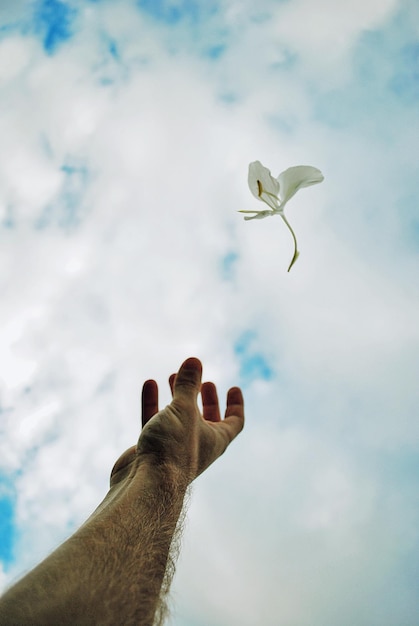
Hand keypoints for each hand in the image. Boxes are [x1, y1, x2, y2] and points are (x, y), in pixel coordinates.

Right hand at [110, 357, 243, 486]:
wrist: (144, 485)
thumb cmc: (172, 448)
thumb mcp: (184, 409)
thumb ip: (188, 385)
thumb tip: (194, 361)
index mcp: (216, 439)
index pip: (235, 421)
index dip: (236, 404)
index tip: (233, 388)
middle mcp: (198, 444)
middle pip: (208, 419)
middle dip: (206, 399)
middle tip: (204, 382)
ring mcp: (174, 447)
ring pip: (179, 417)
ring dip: (177, 397)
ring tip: (172, 376)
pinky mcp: (152, 448)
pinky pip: (154, 420)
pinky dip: (153, 402)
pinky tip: (150, 384)